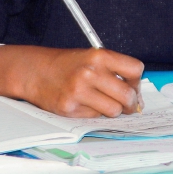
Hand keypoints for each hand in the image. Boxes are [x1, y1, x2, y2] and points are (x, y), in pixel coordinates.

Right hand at [0, 45, 143, 117]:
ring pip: (114, 110)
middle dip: (131, 103)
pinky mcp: (69, 108)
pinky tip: (84, 104)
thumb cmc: (67, 65)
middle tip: (127, 105)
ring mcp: (79, 91)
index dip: (136, 81)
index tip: (132, 86)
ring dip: (112, 110)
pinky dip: (93, 114)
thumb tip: (137, 99)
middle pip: (127, 95)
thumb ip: (114, 71)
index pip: (135, 69)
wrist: (35, 71)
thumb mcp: (92, 58)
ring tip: (102, 103)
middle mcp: (90, 72)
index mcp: (99, 56)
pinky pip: (94, 117)